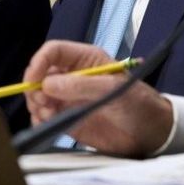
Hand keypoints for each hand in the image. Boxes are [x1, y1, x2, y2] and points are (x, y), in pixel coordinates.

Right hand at [24, 40, 172, 156]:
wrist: (150, 133)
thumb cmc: (138, 103)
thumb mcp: (112, 89)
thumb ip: (81, 86)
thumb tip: (48, 84)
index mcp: (86, 59)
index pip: (53, 51)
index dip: (39, 63)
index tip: (33, 81)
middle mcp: (73, 76)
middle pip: (41, 74)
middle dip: (35, 87)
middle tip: (44, 104)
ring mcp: (69, 97)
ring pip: (39, 95)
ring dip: (36, 105)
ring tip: (48, 116)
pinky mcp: (68, 118)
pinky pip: (43, 116)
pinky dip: (39, 120)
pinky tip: (47, 125)